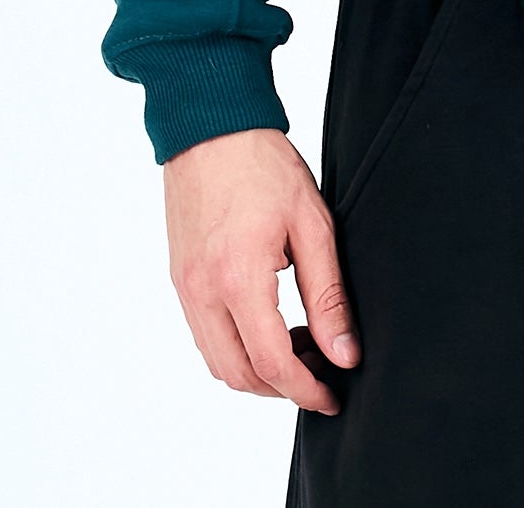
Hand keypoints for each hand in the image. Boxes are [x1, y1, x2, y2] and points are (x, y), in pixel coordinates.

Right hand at [162, 126, 358, 410]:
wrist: (210, 126)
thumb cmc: (263, 164)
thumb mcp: (312, 223)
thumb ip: (328, 293)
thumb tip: (344, 352)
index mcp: (238, 278)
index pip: (272, 363)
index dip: (305, 390)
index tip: (331, 396)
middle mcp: (203, 292)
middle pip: (240, 375)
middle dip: (282, 388)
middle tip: (321, 373)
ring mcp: (185, 288)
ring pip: (218, 362)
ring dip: (257, 371)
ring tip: (300, 348)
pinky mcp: (179, 279)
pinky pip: (205, 336)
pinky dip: (236, 348)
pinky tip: (269, 327)